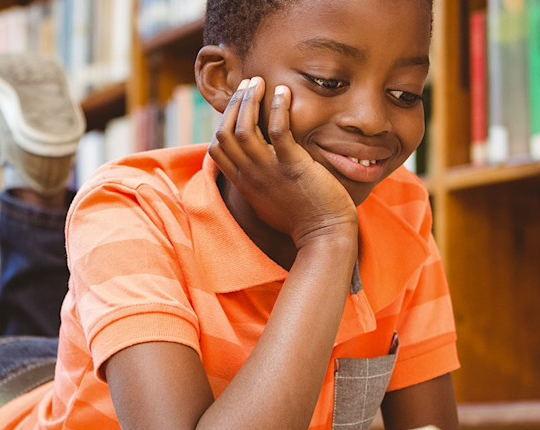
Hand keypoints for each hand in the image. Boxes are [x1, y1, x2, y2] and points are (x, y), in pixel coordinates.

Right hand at [209, 77, 357, 245]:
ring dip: (249, 100)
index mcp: (243, 182)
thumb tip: (254, 163)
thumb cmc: (300, 218)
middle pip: (226, 132)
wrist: (323, 236)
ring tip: (259, 82)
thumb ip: (256, 180)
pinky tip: (284, 93)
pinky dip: (279, 108)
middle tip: (248, 84)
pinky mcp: (292, 166)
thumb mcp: (266, 199)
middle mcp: (250, 175)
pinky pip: (279, 131)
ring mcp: (269, 171)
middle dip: (235, 103)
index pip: (216, 147)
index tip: (238, 104)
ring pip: (245, 128)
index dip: (223, 120)